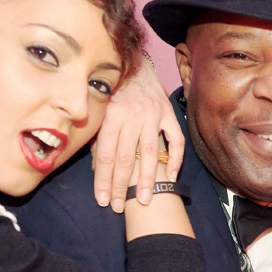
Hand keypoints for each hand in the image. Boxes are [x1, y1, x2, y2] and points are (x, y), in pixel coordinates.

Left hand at [92, 53, 183, 211]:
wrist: (136, 64)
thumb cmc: (114, 90)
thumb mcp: (100, 108)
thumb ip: (99, 136)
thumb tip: (95, 167)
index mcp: (111, 115)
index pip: (105, 154)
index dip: (103, 179)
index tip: (102, 199)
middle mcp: (132, 115)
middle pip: (126, 157)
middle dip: (121, 185)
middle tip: (118, 206)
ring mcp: (153, 114)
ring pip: (150, 152)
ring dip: (146, 178)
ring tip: (144, 200)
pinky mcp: (169, 113)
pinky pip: (176, 139)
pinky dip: (175, 159)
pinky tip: (171, 177)